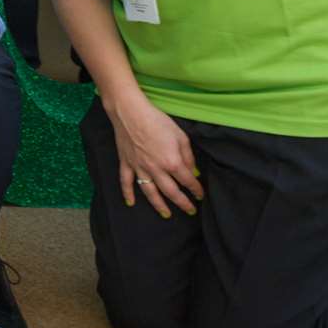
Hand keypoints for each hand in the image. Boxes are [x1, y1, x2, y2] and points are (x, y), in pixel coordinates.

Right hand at [109, 92, 203, 217]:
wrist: (131, 112)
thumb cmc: (158, 121)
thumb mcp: (180, 136)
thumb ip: (188, 156)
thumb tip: (193, 171)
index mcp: (172, 162)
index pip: (187, 181)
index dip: (196, 189)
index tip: (200, 195)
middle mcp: (156, 169)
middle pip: (171, 192)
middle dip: (182, 203)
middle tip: (190, 210)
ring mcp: (140, 168)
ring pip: (150, 192)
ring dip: (159, 205)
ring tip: (166, 214)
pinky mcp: (126, 163)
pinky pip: (126, 182)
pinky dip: (127, 194)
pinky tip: (131, 203)